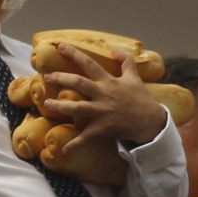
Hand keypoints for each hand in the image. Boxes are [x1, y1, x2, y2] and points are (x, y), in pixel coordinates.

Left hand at [39, 45, 166, 157]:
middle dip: (61, 78)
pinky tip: (64, 150)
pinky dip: (75, 144)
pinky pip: (87, 137)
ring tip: (46, 103)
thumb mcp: (134, 76)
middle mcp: (103, 95)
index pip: (90, 64)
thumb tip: (113, 47)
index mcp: (109, 82)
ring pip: (78, 107)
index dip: (75, 54)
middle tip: (47, 77)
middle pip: (79, 83)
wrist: (151, 121)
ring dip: (61, 106)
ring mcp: (102, 112)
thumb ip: (125, 60)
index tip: (60, 46)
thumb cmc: (140, 98)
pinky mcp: (103, 128)